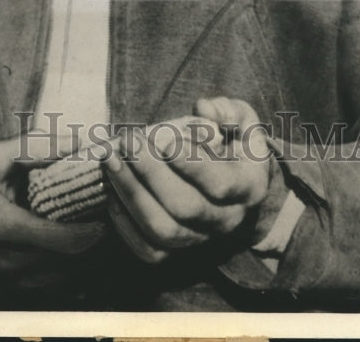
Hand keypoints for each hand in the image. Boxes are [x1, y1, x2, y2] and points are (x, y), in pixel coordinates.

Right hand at [0, 132, 105, 274]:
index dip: (85, 232)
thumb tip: (77, 141)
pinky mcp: (7, 286)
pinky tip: (75, 249)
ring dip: (79, 258)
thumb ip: (36, 147)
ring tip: (93, 232)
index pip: (53, 239)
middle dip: (88, 243)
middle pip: (60, 261)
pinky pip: (46, 284)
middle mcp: (1, 258)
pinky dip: (66, 268)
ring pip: (56, 277)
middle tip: (106, 220)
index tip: (104, 217)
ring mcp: (4, 277)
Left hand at [101, 97, 270, 263]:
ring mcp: (200, 238)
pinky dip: (125, 225)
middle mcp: (227, 220)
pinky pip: (148, 249)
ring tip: (111, 160)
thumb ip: (227, 110)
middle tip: (129, 141)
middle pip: (185, 207)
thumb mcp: (242, 119)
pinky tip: (112, 191)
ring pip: (163, 230)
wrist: (235, 181)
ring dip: (131, 193)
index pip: (220, 184)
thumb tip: (204, 109)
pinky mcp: (176, 250)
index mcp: (248, 186)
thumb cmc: (234, 141)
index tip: (167, 141)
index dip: (192, 165)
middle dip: (151, 173)